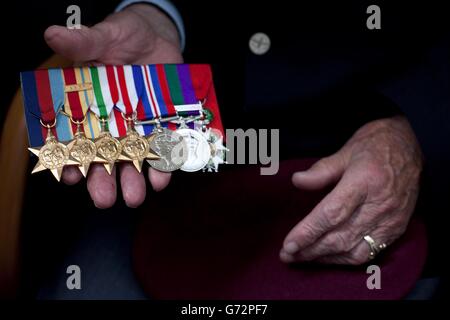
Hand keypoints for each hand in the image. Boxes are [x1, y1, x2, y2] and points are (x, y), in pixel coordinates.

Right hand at [44, 4, 182, 207]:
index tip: (67, 175)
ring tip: (137, 195)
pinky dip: (163, 164)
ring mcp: (138, 127)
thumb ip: (84, 42)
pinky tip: (163, 177)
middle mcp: (111, 123)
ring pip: (133, 160)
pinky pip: (163, 149)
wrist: (157, 37)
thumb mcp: (103, 37)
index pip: (74, 137)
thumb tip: (54, 33)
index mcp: (87, 107)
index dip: (69, 157)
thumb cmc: (123, 37)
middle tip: (104, 200)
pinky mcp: (162, 126)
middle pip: (104, 157)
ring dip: (135, 180)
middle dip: (104, 180)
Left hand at [280, 116, 422, 264]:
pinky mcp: (396, 229)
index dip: (308, 232)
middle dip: (310, 249)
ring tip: (301, 258)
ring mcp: (390, 220)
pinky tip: (327, 257)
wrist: (414, 144)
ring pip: (354, 250)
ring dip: (325, 258)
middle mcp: (379, 205)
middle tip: (287, 255)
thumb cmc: (377, 144)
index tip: (289, 244)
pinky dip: (345, 259)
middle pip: (340, 237)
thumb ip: (321, 170)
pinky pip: (369, 253)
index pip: (332, 214)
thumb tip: (297, 181)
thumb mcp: (346, 151)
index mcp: (364, 181)